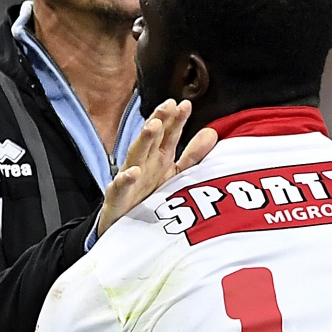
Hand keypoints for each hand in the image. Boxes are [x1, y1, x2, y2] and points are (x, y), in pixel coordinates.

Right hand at [95, 99, 219, 236]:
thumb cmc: (149, 195)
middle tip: (168, 105)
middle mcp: (144, 164)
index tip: (185, 104)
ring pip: (135, 156)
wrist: (124, 226)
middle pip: (152, 139)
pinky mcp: (118, 199)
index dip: (176, 120)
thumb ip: (193, 155)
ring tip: (153, 126)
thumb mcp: (175, 174)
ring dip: (143, 141)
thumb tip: (212, 132)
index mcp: (159, 158)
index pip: (168, 134)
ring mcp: (130, 180)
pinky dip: (126, 179)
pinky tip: (133, 172)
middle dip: (159, 121)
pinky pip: (120, 188)